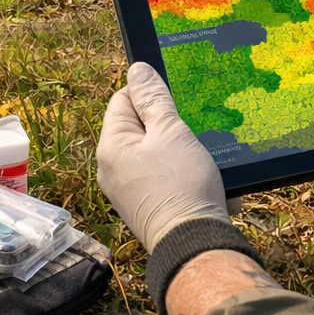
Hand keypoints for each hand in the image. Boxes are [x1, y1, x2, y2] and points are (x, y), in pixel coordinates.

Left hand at [97, 62, 229, 249]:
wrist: (194, 245)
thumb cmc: (181, 186)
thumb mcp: (171, 131)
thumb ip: (153, 99)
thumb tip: (137, 69)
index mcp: (111, 146)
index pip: (122, 100)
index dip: (150, 94)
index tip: (176, 100)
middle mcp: (111, 169)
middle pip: (139, 128)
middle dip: (168, 124)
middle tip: (192, 128)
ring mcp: (127, 191)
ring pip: (155, 153)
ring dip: (180, 149)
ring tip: (199, 156)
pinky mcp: (146, 206)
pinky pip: (163, 177)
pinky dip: (182, 173)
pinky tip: (202, 178)